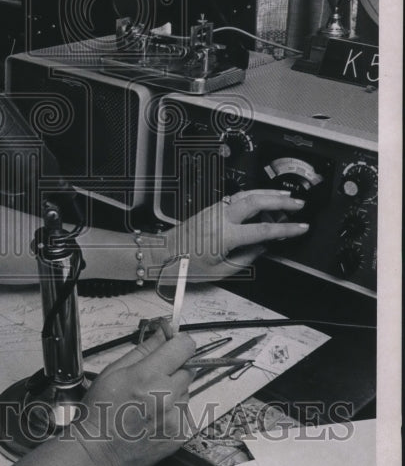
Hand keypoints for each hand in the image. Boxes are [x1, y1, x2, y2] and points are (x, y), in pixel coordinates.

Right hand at [72, 329, 195, 465]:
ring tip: (149, 402)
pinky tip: (153, 417)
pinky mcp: (181, 435)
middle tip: (152, 379)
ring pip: (186, 391)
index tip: (173, 345)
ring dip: (173, 391)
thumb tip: (164, 331)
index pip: (184, 347)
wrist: (99, 452)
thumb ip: (144, 350)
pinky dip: (173, 411)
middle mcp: (167, 397)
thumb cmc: (101, 411)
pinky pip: (184, 412)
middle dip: (174, 369)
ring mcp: (176, 418)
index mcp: (148, 376)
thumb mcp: (114, 371)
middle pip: (188, 369)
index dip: (179, 343)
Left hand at [166, 188, 309, 281]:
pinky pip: (237, 198)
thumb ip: (246, 259)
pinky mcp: (212, 208)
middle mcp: (220, 217)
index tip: (301, 227)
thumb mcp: (221, 271)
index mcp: (225, 235)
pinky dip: (254, 196)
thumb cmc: (187, 265)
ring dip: (268, 193)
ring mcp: (215, 209)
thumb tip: (263, 247)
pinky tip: (264, 200)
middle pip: (256, 201)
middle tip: (299, 204)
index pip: (263, 229)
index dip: (286, 228)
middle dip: (281, 200)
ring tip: (287, 196)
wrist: (164, 253)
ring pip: (246, 194)